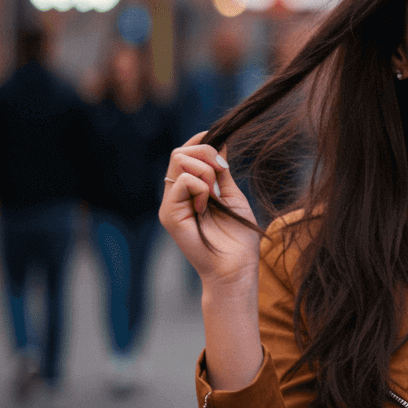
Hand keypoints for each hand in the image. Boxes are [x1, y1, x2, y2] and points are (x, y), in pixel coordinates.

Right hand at [159, 132, 260, 292]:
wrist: (236, 266)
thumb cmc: (238, 235)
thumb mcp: (231, 195)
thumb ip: (221, 171)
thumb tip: (220, 141)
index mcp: (189, 189)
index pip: (184, 152)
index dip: (201, 141)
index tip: (222, 144)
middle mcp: (175, 194)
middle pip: (179, 151)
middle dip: (207, 153)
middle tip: (223, 174)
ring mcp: (170, 204)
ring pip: (179, 160)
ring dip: (206, 171)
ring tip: (215, 195)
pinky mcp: (169, 214)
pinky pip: (182, 181)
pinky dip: (201, 187)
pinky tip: (207, 206)